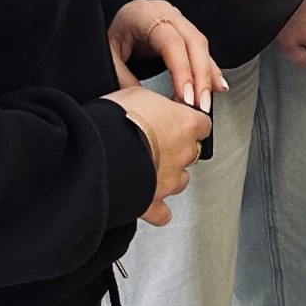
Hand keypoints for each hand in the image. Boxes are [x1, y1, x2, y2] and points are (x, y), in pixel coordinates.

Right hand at [104, 83, 210, 227]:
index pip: (202, 124)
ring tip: (150, 168)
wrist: (103, 150)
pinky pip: (162, 212)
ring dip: (169, 175)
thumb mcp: (135, 94)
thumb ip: (148, 97)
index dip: (190, 123)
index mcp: (185, 124)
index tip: (179, 121)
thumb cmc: (118, 119)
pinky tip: (150, 202)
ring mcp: (170, 179)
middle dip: (177, 149)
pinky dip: (157, 210)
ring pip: (180, 180)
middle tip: (156, 143)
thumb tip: (142, 93)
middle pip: (192, 152)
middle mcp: (183, 153)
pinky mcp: (153, 201)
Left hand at [108, 0, 228, 109]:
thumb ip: (124, 76)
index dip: (182, 70)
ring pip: (202, 46)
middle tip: (200, 105)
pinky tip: (217, 86)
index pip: (171, 42)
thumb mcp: (108, 53)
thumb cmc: (112, 32)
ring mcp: (178, 19)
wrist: (116, 15)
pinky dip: (210, 70)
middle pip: (194, 43)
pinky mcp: (185, 30)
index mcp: (144, 15)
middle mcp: (165, 13)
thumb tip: (145, 104)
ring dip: (207, 77)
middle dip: (201, 78)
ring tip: (206, 102)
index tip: (186, 97)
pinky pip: (202, 49)